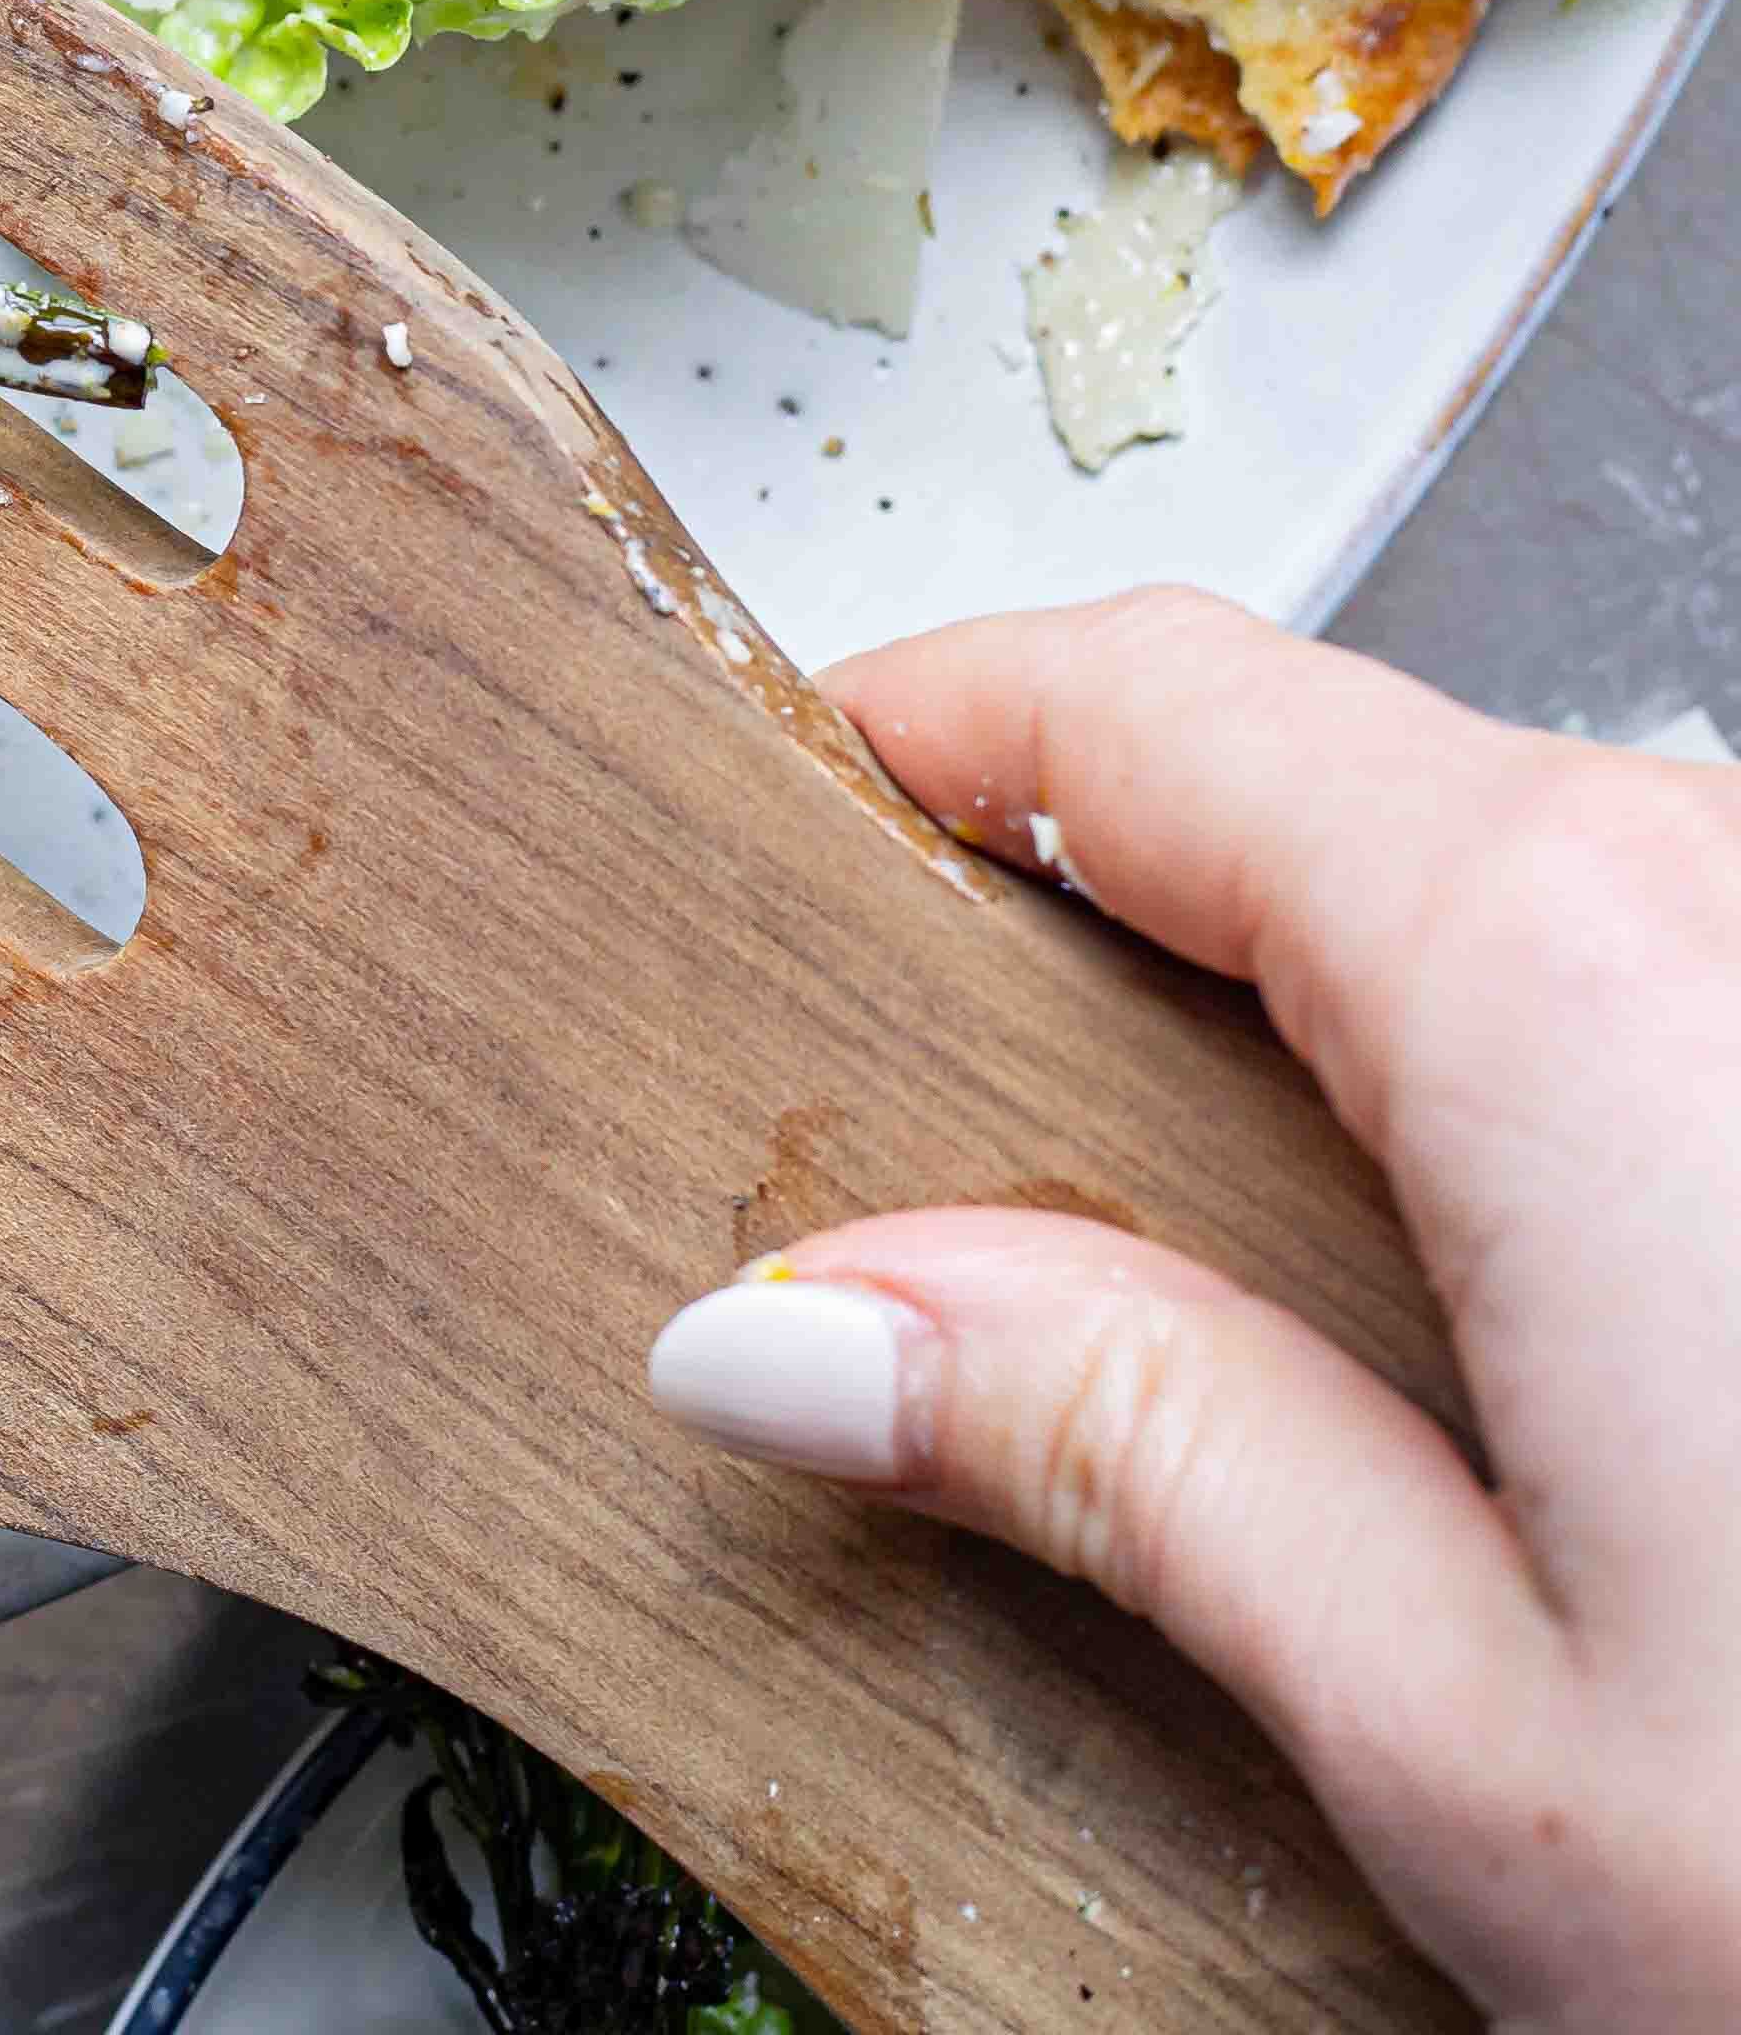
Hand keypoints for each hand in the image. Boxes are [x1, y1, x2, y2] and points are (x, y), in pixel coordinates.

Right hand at [645, 589, 1740, 2030]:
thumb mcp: (1481, 1748)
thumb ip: (1108, 1456)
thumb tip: (790, 1326)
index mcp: (1565, 965)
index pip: (1126, 693)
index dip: (919, 735)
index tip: (790, 832)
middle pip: (1320, 796)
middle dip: (1118, 958)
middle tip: (974, 1219)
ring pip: (1519, 914)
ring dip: (1351, 1069)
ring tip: (1280, 1369)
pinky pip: (1686, 1015)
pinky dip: (1548, 1134)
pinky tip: (1553, 1397)